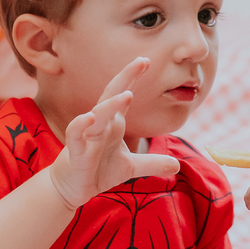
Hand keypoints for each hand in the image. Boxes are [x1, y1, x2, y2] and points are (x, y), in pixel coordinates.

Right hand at [49, 59, 179, 209]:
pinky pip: (76, 134)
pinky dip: (81, 125)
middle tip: (141, 61)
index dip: (133, 78)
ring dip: (110, 104)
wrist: (72, 187)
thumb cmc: (98, 170)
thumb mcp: (131, 168)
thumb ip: (153, 163)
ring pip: (97, 114)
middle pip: (112, 95)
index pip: (123, 95)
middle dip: (125, 77)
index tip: (146, 60)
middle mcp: (101, 125)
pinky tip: (89, 117)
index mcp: (113, 123)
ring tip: (126, 94)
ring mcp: (87, 136)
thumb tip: (177, 166)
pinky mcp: (76, 151)